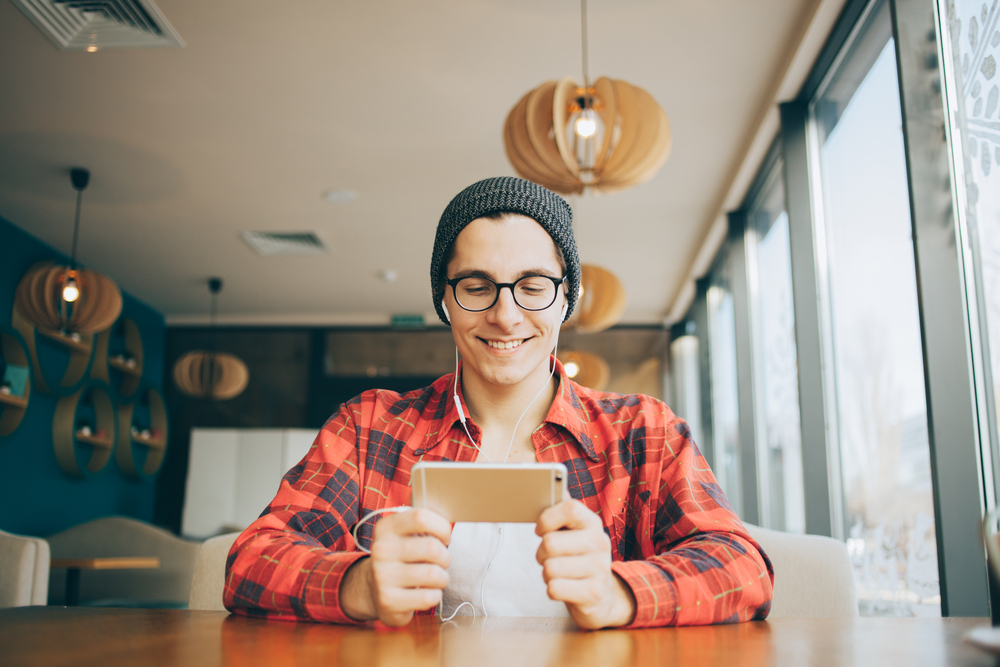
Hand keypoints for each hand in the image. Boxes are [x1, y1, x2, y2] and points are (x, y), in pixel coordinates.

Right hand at [340, 508, 451, 625]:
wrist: (374, 589)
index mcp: (386, 528)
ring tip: (435, 578)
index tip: (445, 538)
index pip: (421, 518)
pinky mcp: (388, 600)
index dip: (442, 528)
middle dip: (445, 557)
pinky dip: (435, 596)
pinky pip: (428, 597)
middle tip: (441, 562)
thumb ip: (424, 525)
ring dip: (442, 578)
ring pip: (433, 574)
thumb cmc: (401, 558)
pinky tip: (426, 593)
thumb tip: (451, 520)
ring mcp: (383, 576)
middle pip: (432, 548)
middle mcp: (381, 550)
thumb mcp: (404, 535)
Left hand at [535, 499, 635, 628]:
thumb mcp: (573, 533)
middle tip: (550, 557)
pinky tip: (566, 587)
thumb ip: (561, 510)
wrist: (601, 596)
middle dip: (541, 553)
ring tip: (561, 573)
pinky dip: (553, 589)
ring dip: (547, 573)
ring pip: (549, 568)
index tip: (540, 529)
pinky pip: (554, 588)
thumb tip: (551, 482)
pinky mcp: (593, 593)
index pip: (569, 508)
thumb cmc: (577, 558)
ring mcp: (600, 569)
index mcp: (592, 523)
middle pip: (550, 543)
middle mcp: (600, 543)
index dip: (547, 518)